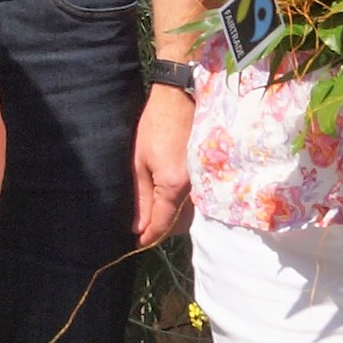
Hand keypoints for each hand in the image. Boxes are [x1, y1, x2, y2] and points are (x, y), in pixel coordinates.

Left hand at [132, 83, 192, 246]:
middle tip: (140, 229)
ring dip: (170, 219)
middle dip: (159, 230)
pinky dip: (179, 206)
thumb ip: (141, 197)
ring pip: (186, 214)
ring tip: (149, 216)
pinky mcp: (206, 174)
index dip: (148, 238)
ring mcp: (203, 181)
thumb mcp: (140, 162)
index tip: (136, 245)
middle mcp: (193, 188)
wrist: (181, 98)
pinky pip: (193, 200)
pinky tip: (164, 201)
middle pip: (177, 224)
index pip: (161, 224)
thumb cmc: (155, 125)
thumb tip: (138, 226)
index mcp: (173, 186)